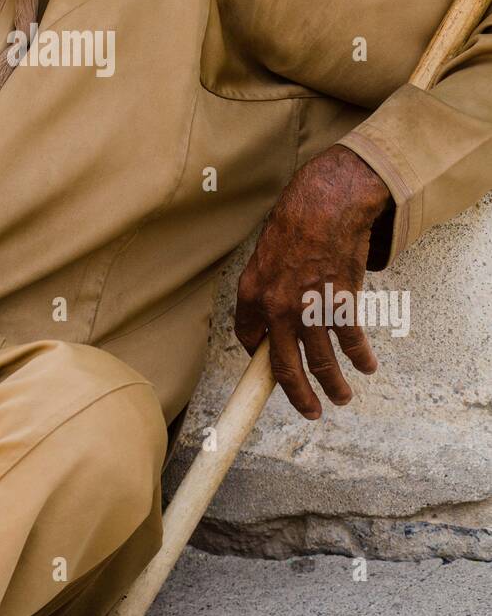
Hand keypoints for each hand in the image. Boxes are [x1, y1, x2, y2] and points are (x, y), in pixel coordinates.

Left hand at [233, 145, 392, 418]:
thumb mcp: (266, 251)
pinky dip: (361, 357)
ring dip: (334, 385)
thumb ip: (268, 284)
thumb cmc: (296, 219)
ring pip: (321, 362)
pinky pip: (351, 342)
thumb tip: (273, 311)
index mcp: (251, 293)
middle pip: (285, 366)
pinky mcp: (340, 305)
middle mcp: (277, 308)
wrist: (326, 204)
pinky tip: (366, 365)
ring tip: (341, 397)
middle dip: (298, 395)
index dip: (260, 356)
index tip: (269, 365)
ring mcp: (309, 310)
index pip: (248, 337)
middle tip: (309, 411)